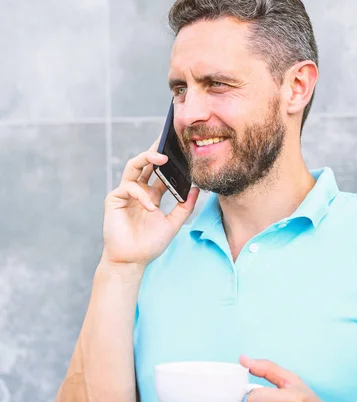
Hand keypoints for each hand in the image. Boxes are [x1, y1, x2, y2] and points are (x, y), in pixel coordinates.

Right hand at [102, 137, 198, 266]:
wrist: (132, 260)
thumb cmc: (150, 244)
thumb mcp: (173, 224)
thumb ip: (185, 206)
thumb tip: (196, 188)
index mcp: (151, 195)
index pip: (160, 173)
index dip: (169, 161)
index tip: (180, 149)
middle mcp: (138, 191)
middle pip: (145, 163)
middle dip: (156, 151)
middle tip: (169, 141)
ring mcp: (125, 194)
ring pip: (134, 167)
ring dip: (146, 159)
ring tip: (161, 158)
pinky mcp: (114, 199)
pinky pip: (129, 188)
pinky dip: (141, 195)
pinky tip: (151, 207)